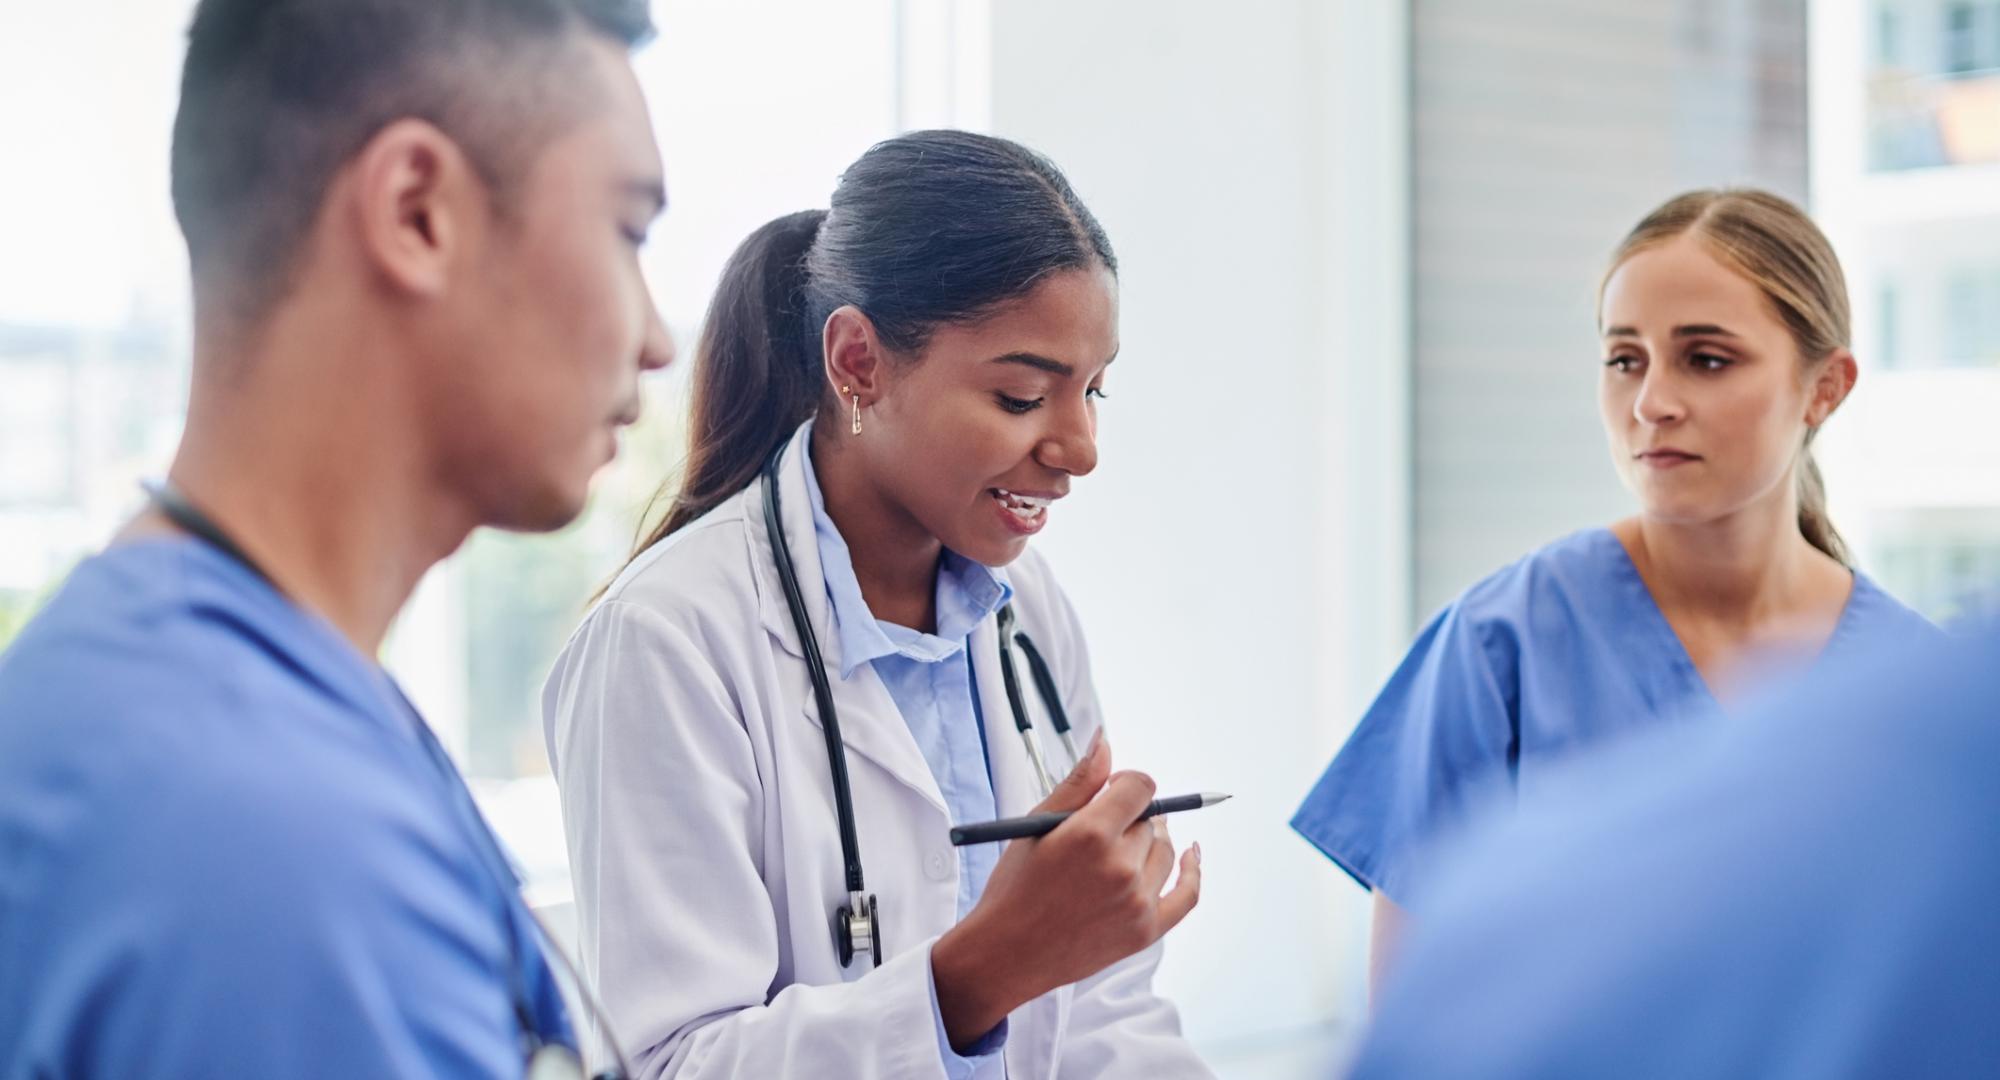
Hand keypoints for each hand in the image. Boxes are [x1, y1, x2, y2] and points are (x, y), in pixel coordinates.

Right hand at [930, 733, 1202, 1048]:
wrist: (1007, 953)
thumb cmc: (1015, 887)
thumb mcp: (1036, 826)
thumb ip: (1078, 783)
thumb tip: (1105, 742)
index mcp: (1090, 835)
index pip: (1140, 787)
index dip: (1126, 784)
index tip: (1112, 792)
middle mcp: (1120, 867)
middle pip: (1150, 820)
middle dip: (1127, 819)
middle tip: (1098, 834)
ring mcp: (1137, 902)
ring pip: (1165, 851)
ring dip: (1147, 844)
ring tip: (1118, 851)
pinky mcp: (1146, 931)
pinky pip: (1187, 894)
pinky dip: (1193, 870)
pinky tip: (1193, 853)